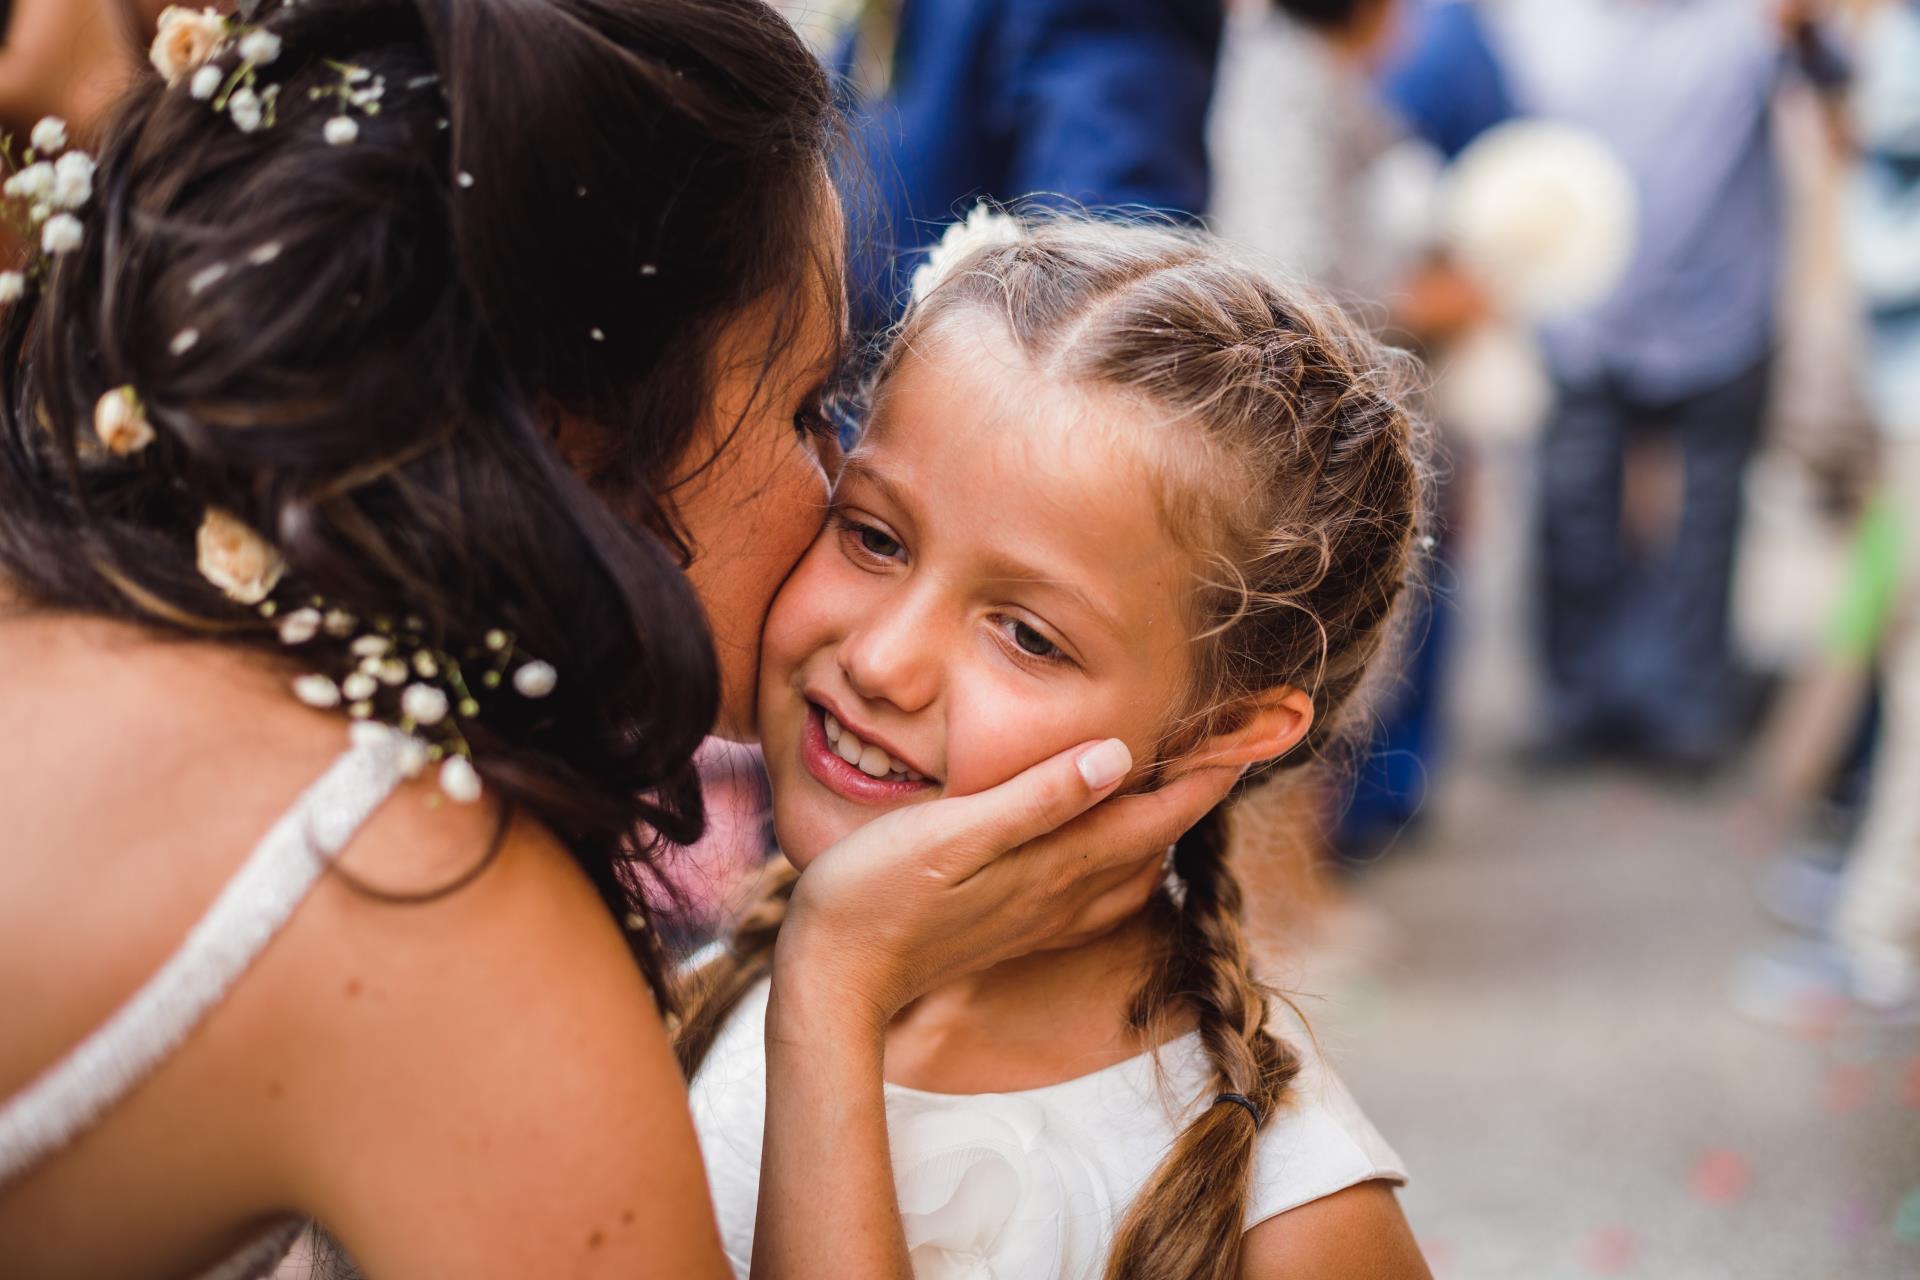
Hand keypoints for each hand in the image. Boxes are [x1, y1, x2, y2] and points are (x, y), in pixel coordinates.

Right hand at [773, 739, 1236, 1036]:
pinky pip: (1099, 891)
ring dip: (1167, 823)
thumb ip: (1038, 797)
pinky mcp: (1014, 928)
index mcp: (1057, 863)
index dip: (1214, 765)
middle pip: (1160, 838)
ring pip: (1134, 869)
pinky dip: (1127, 857)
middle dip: (1204, 787)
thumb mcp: (953, 834)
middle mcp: (1063, 895)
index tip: (1263, 721)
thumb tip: (1120, 755)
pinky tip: (1112, 844)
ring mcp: (1040, 917)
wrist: (832, 983)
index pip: (1160, 810)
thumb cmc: (877, 897)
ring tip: (1186, 778)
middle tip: (1239, 736)